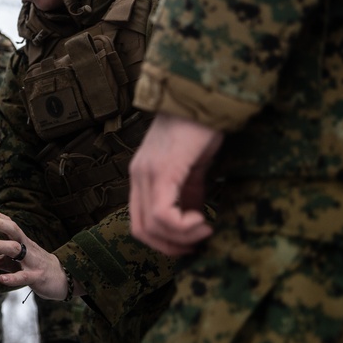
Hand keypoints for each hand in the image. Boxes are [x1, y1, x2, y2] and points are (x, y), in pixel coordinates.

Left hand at [0, 205, 74, 301]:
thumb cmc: (35, 267)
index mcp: (22, 242)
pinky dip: (12, 278)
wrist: (62, 279)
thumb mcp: (14, 263)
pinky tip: (2, 278)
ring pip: (15, 249)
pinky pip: (24, 276)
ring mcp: (32, 261)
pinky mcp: (36, 277)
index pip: (10, 225)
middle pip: (13, 231)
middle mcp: (26, 248)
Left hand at [129, 113, 223, 255]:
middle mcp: (138, 176)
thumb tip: (195, 221)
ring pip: (150, 227)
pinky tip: (202, 219)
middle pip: (141, 231)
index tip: (195, 239)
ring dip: (181, 239)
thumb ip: (188, 192)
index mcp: (143, 176)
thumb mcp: (193, 167)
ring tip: (205, 229)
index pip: (140, 223)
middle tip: (200, 241)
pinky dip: (183, 227)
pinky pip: (162, 215)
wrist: (203, 95)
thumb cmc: (201, 128)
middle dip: (172, 247)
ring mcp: (146, 173)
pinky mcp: (162, 170)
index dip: (166, 242)